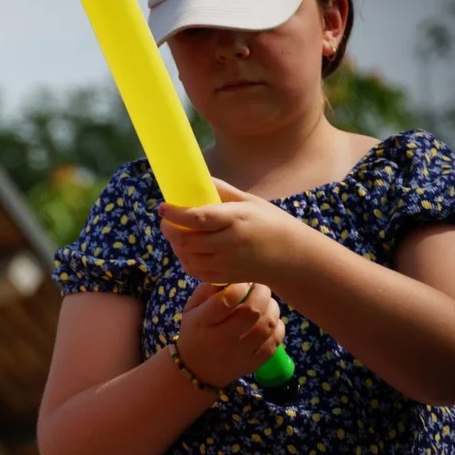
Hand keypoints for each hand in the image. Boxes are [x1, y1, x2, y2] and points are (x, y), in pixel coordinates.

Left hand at [157, 178, 307, 284]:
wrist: (291, 256)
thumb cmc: (269, 222)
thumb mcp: (250, 201)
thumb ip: (222, 190)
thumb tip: (198, 177)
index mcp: (236, 219)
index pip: (198, 218)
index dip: (175, 214)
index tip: (163, 207)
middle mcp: (231, 243)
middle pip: (187, 240)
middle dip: (169, 230)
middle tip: (165, 220)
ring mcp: (228, 263)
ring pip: (188, 257)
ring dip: (176, 245)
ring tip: (176, 233)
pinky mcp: (226, 277)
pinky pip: (196, 271)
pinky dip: (186, 260)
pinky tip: (187, 250)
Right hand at [175, 282, 284, 388]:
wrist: (196, 370)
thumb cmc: (195, 331)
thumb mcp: (191, 309)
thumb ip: (207, 289)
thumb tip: (231, 273)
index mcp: (203, 321)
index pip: (226, 300)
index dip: (240, 286)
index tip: (243, 282)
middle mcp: (221, 338)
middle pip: (252, 311)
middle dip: (261, 293)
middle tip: (260, 288)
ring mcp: (239, 353)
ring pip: (266, 326)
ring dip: (272, 308)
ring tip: (268, 303)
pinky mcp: (252, 364)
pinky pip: (273, 343)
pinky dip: (277, 328)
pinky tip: (271, 321)